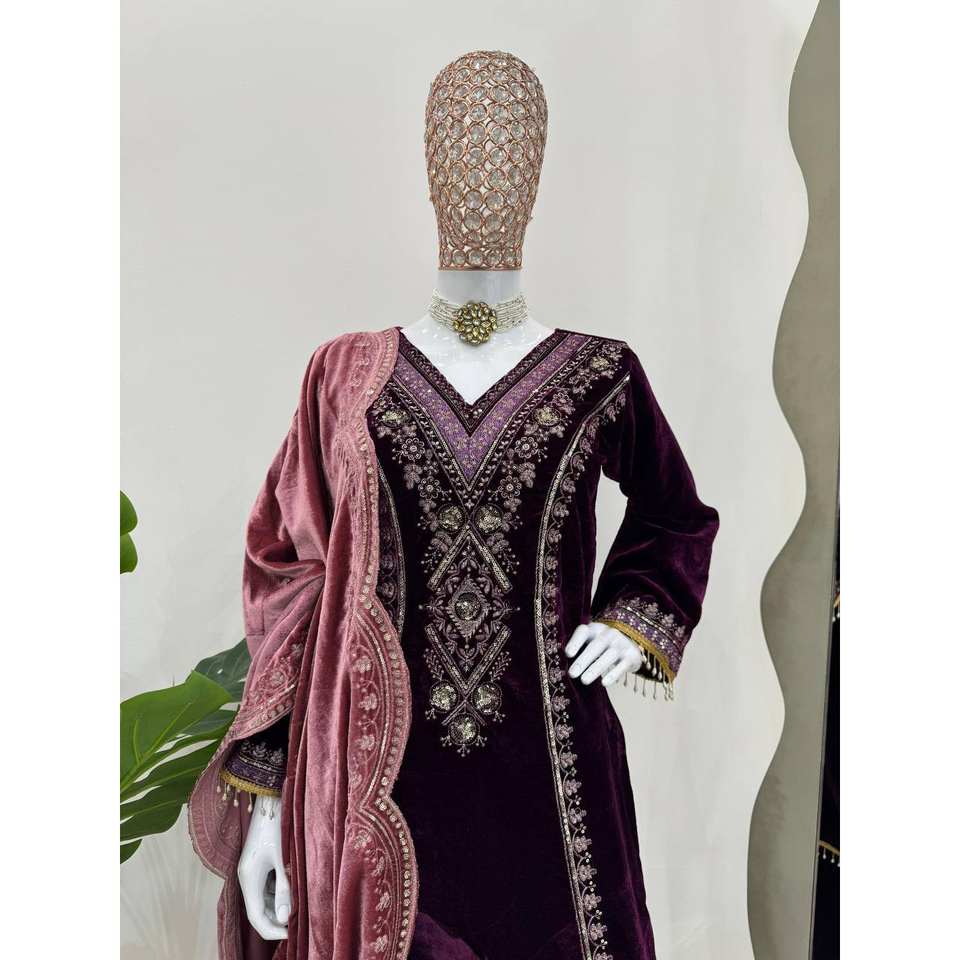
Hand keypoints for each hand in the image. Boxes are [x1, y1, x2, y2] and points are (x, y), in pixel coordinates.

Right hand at [237, 795, 289, 939]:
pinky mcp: (259, 861)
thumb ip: (284, 888)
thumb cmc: (278, 824)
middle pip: (258, 910)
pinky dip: (279, 893)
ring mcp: (252, 869)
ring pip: (263, 898)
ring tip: (300, 908)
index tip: (292, 934)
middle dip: (277, 920)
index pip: (256, 917)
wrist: (272, 796)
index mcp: (249, 878)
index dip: (273, 930)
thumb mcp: (283, 858)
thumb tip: (284, 919)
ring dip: (279, 906)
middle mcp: (247, 876)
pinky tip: (295, 891)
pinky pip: (267, 885)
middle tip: (299, 924)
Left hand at [565, 621, 644, 687]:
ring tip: (583, 680)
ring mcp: (621, 644)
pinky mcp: (631, 656)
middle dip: (583, 660)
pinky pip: (622, 665)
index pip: (583, 632)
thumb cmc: (602, 645)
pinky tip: (604, 683)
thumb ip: (579, 648)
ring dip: (595, 669)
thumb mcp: (591, 641)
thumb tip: (561, 662)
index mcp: (595, 629)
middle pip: (596, 645)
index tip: (567, 653)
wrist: (631, 641)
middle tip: (572, 673)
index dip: (575, 642)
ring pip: (609, 656)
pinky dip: (613, 674)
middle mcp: (609, 634)